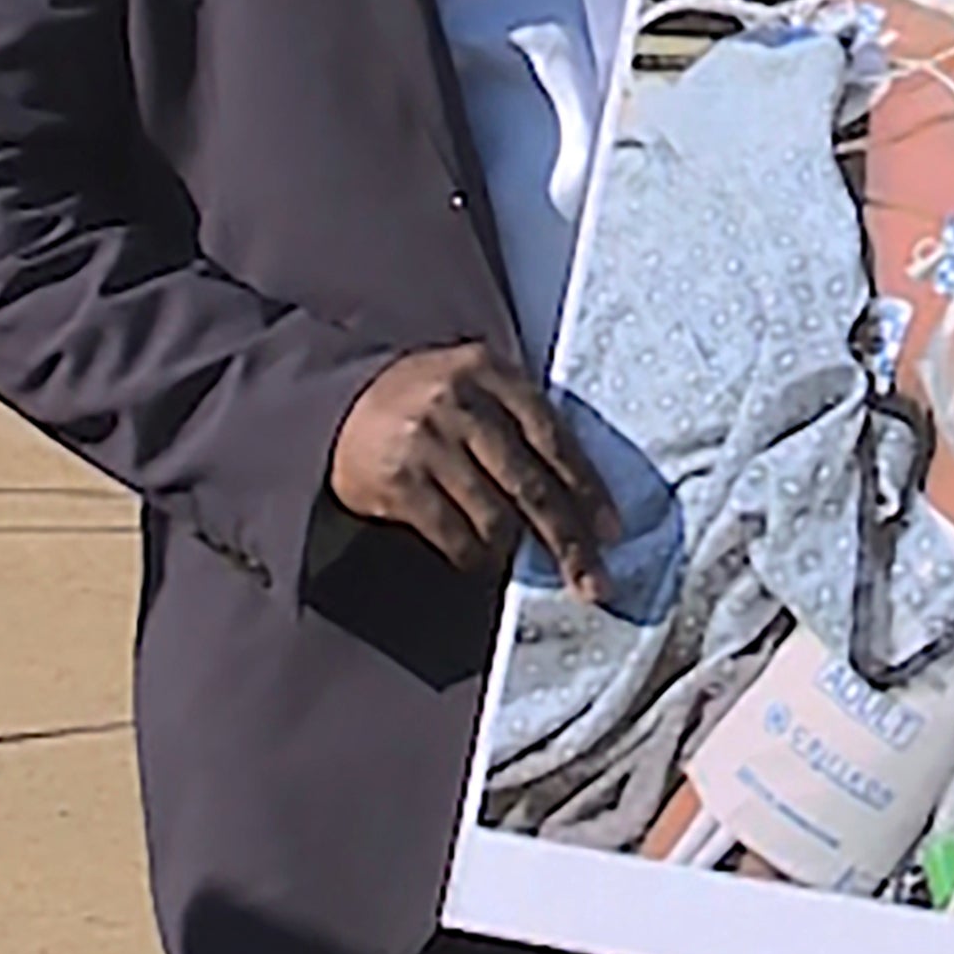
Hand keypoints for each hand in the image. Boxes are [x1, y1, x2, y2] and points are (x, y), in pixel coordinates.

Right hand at [328, 342, 619, 603]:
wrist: (341, 399)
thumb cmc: (436, 398)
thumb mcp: (482, 384)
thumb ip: (526, 421)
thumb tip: (584, 496)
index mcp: (493, 372)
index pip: (555, 437)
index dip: (588, 489)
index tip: (612, 531)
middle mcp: (462, 403)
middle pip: (531, 483)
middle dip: (568, 538)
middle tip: (594, 581)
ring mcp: (426, 442)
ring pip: (494, 514)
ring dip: (516, 549)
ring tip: (527, 563)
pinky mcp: (397, 480)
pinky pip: (451, 532)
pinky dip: (474, 555)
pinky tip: (482, 562)